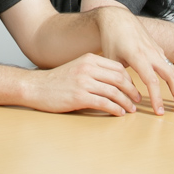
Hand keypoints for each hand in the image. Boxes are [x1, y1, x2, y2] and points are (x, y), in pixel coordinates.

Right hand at [22, 54, 145, 115]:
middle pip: (119, 79)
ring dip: (126, 102)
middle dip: (132, 91)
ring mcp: (83, 82)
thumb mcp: (77, 68)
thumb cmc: (57, 81)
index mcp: (89, 59)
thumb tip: (115, 81)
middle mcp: (88, 68)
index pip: (118, 68)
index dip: (129, 80)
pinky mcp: (79, 97)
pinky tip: (119, 113)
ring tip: (130, 110)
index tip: (133, 89)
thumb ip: (94, 71)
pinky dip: (115, 109)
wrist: (36, 87)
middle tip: (137, 100)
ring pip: (114, 92)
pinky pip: (104, 103)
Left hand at [93, 7, 173, 113]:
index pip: (151, 80)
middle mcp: (151, 53)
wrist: (117, 18)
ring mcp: (156, 50)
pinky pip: (169, 65)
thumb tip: (128, 95)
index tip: (159, 111)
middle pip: (172, 75)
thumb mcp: (111, 59)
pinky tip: (173, 90)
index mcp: (137, 56)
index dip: (157, 97)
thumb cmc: (111, 38)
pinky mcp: (158, 50)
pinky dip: (173, 79)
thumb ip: (120, 77)